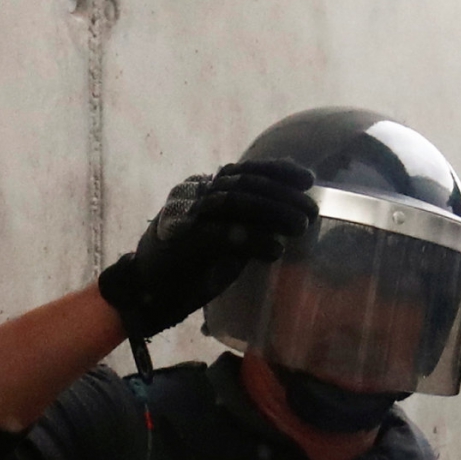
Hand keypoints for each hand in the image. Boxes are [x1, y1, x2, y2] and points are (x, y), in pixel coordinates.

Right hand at [95, 160, 315, 338]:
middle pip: (244, 184)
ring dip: (272, 212)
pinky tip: (276, 249)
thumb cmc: (195, 263)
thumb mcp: (229, 236)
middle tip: (310, 211)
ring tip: (300, 226)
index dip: (277, 171)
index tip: (308, 178)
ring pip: (233, 202)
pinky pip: (221, 235)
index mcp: (206, 189)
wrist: (150, 289)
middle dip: (282, 195)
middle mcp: (196, 195)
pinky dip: (253, 240)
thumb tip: (295, 212)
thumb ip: (253, 221)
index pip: (244, 171)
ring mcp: (188, 216)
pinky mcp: (184, 243)